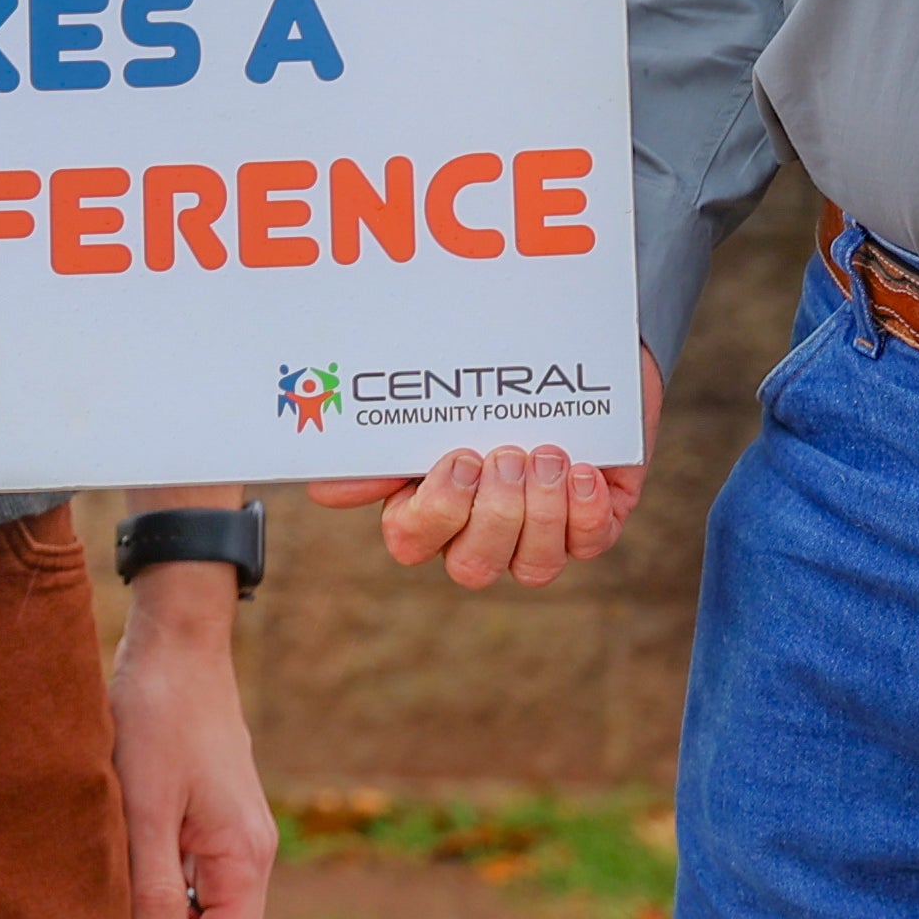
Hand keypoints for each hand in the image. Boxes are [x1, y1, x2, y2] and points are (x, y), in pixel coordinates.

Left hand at [112, 575, 276, 918]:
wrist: (176, 645)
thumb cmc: (159, 719)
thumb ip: (156, 892)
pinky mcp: (209, 821)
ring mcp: (231, 839)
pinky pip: (192, 887)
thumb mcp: (146, 809)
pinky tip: (112, 906)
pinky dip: (157, 909)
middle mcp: (248, 856)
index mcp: (244, 858)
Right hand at [304, 351, 662, 585]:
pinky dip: (585, 511)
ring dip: (541, 512)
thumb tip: (327, 493)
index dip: (437, 512)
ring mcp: (539, 535)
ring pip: (532, 567)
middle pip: (473, 566)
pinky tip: (582, 472)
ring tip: (548, 455)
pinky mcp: (591, 524)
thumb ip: (390, 443)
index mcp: (433, 505)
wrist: (575, 350)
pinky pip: (588, 544)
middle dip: (494, 514)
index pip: (411, 541)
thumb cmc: (498, 378)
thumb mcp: (444, 398)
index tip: (459, 458)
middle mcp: (483, 531)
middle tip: (507, 456)